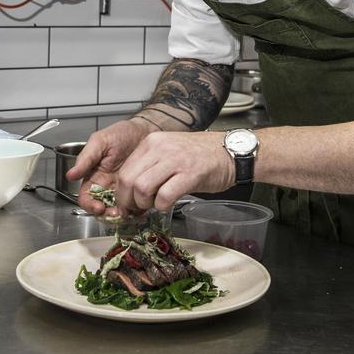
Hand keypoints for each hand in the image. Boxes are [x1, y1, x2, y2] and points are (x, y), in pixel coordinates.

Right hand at [65, 118, 152, 214]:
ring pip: (118, 211)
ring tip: (130, 211)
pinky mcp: (137, 191)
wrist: (144, 130)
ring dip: (122, 216)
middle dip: (108, 215)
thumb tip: (70, 175)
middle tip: (117, 213)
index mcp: (94, 177)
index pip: (86, 198)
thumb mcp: (100, 141)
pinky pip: (135, 206)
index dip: (90, 206)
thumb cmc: (120, 133)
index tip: (99, 207)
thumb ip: (85, 158)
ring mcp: (122, 190)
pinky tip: (141, 208)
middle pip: (102, 210)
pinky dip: (137, 211)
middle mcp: (106, 187)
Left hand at [114, 131, 235, 212]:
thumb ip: (150, 166)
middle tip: (136, 211)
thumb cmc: (201, 155)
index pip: (124, 170)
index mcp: (152, 142)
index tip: (127, 205)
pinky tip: (168, 204)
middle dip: (128, 202)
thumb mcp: (169, 151)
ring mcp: (175, 160)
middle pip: (128, 180)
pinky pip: (165, 196)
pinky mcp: (190, 174)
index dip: (122, 193)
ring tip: (153, 206)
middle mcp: (160, 148)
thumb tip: (131, 191)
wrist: (230, 151)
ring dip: (144, 204)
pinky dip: (162, 206)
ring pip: (142, 187)